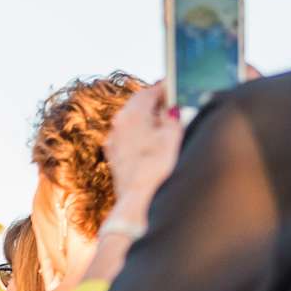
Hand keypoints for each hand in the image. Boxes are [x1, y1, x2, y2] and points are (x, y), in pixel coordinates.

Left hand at [104, 82, 183, 225]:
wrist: (140, 205)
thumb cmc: (159, 168)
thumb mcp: (174, 134)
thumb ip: (174, 115)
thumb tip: (173, 108)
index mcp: (131, 113)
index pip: (149, 92)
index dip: (165, 87)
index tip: (176, 85)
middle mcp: (118, 126)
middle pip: (139, 107)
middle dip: (157, 105)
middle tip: (176, 103)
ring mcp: (114, 145)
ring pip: (134, 125)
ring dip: (150, 123)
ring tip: (170, 126)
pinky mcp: (116, 162)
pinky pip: (132, 142)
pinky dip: (144, 139)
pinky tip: (157, 146)